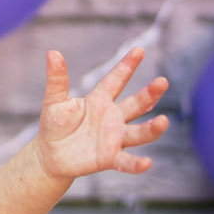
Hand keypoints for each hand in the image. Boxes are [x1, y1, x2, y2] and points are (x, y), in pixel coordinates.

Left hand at [34, 48, 169, 182]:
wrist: (50, 155)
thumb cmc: (55, 125)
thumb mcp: (54, 101)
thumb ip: (57, 80)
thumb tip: (52, 53)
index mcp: (99, 100)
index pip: (116, 80)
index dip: (127, 66)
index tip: (139, 49)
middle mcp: (112, 118)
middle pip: (136, 104)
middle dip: (149, 94)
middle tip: (162, 82)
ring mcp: (114, 138)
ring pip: (138, 132)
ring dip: (151, 128)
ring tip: (163, 121)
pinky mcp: (109, 158)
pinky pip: (126, 161)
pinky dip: (136, 163)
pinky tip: (147, 162)